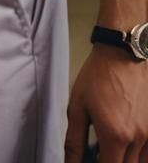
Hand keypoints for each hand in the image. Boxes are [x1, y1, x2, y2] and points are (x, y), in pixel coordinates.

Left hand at [65, 44, 147, 161]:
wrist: (121, 56)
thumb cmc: (97, 78)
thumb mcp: (77, 107)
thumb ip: (74, 140)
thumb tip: (71, 162)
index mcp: (114, 136)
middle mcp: (136, 139)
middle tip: (99, 156)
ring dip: (124, 161)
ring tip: (110, 151)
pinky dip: (138, 157)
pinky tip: (124, 149)